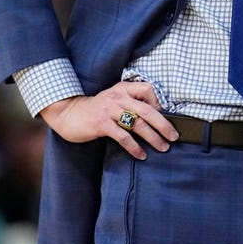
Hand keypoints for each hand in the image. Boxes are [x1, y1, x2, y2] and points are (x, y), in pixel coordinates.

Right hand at [38, 81, 178, 159]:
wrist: (68, 113)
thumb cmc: (96, 108)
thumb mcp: (114, 99)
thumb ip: (131, 102)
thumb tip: (156, 114)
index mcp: (123, 88)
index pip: (149, 89)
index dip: (161, 102)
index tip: (169, 116)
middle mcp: (119, 97)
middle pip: (148, 110)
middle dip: (164, 124)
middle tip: (174, 136)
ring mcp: (110, 110)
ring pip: (138, 124)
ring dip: (153, 137)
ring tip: (163, 147)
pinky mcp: (102, 124)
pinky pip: (123, 136)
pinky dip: (134, 147)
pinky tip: (141, 155)